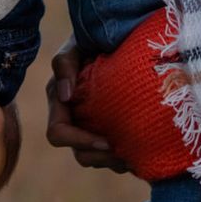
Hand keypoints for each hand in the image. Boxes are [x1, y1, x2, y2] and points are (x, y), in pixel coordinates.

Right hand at [43, 39, 127, 171]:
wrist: (114, 38)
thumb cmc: (92, 40)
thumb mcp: (76, 45)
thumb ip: (64, 63)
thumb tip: (65, 95)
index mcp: (59, 102)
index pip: (58, 133)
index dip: (79, 141)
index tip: (107, 140)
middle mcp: (71, 119)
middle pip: (80, 154)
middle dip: (102, 158)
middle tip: (128, 155)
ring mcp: (88, 127)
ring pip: (96, 159)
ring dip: (114, 162)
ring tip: (137, 155)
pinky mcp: (106, 129)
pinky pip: (112, 156)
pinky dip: (125, 158)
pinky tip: (142, 150)